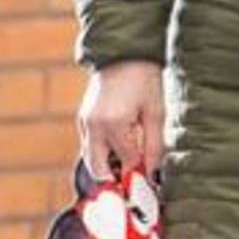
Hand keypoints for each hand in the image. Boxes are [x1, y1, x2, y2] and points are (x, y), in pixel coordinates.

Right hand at [79, 60, 165, 181]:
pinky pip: (91, 146)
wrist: (122, 52)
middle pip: (98, 171)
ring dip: (109, 167)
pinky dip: (104, 153)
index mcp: (113, 125)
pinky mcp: (83, 118)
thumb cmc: (143, 78)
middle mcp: (93, 126)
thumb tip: (152, 171)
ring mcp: (84, 122)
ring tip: (132, 163)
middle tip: (135, 182)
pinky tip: (123, 147)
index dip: (140, 176)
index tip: (150, 185)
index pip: (127, 163)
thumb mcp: (156, 111)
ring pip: (91, 160)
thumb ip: (154, 145)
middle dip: (116, 181)